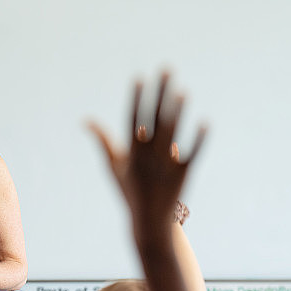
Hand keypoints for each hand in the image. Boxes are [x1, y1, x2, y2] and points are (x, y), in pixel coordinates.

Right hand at [88, 73, 204, 236]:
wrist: (149, 221)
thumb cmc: (129, 189)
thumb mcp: (113, 165)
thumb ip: (102, 140)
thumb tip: (85, 120)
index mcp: (131, 153)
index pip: (133, 119)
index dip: (136, 98)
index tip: (139, 77)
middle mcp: (147, 157)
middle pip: (154, 119)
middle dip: (160, 94)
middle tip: (167, 69)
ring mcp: (166, 165)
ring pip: (172, 134)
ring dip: (177, 112)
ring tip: (183, 91)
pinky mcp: (183, 174)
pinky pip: (192, 153)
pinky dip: (198, 139)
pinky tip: (204, 122)